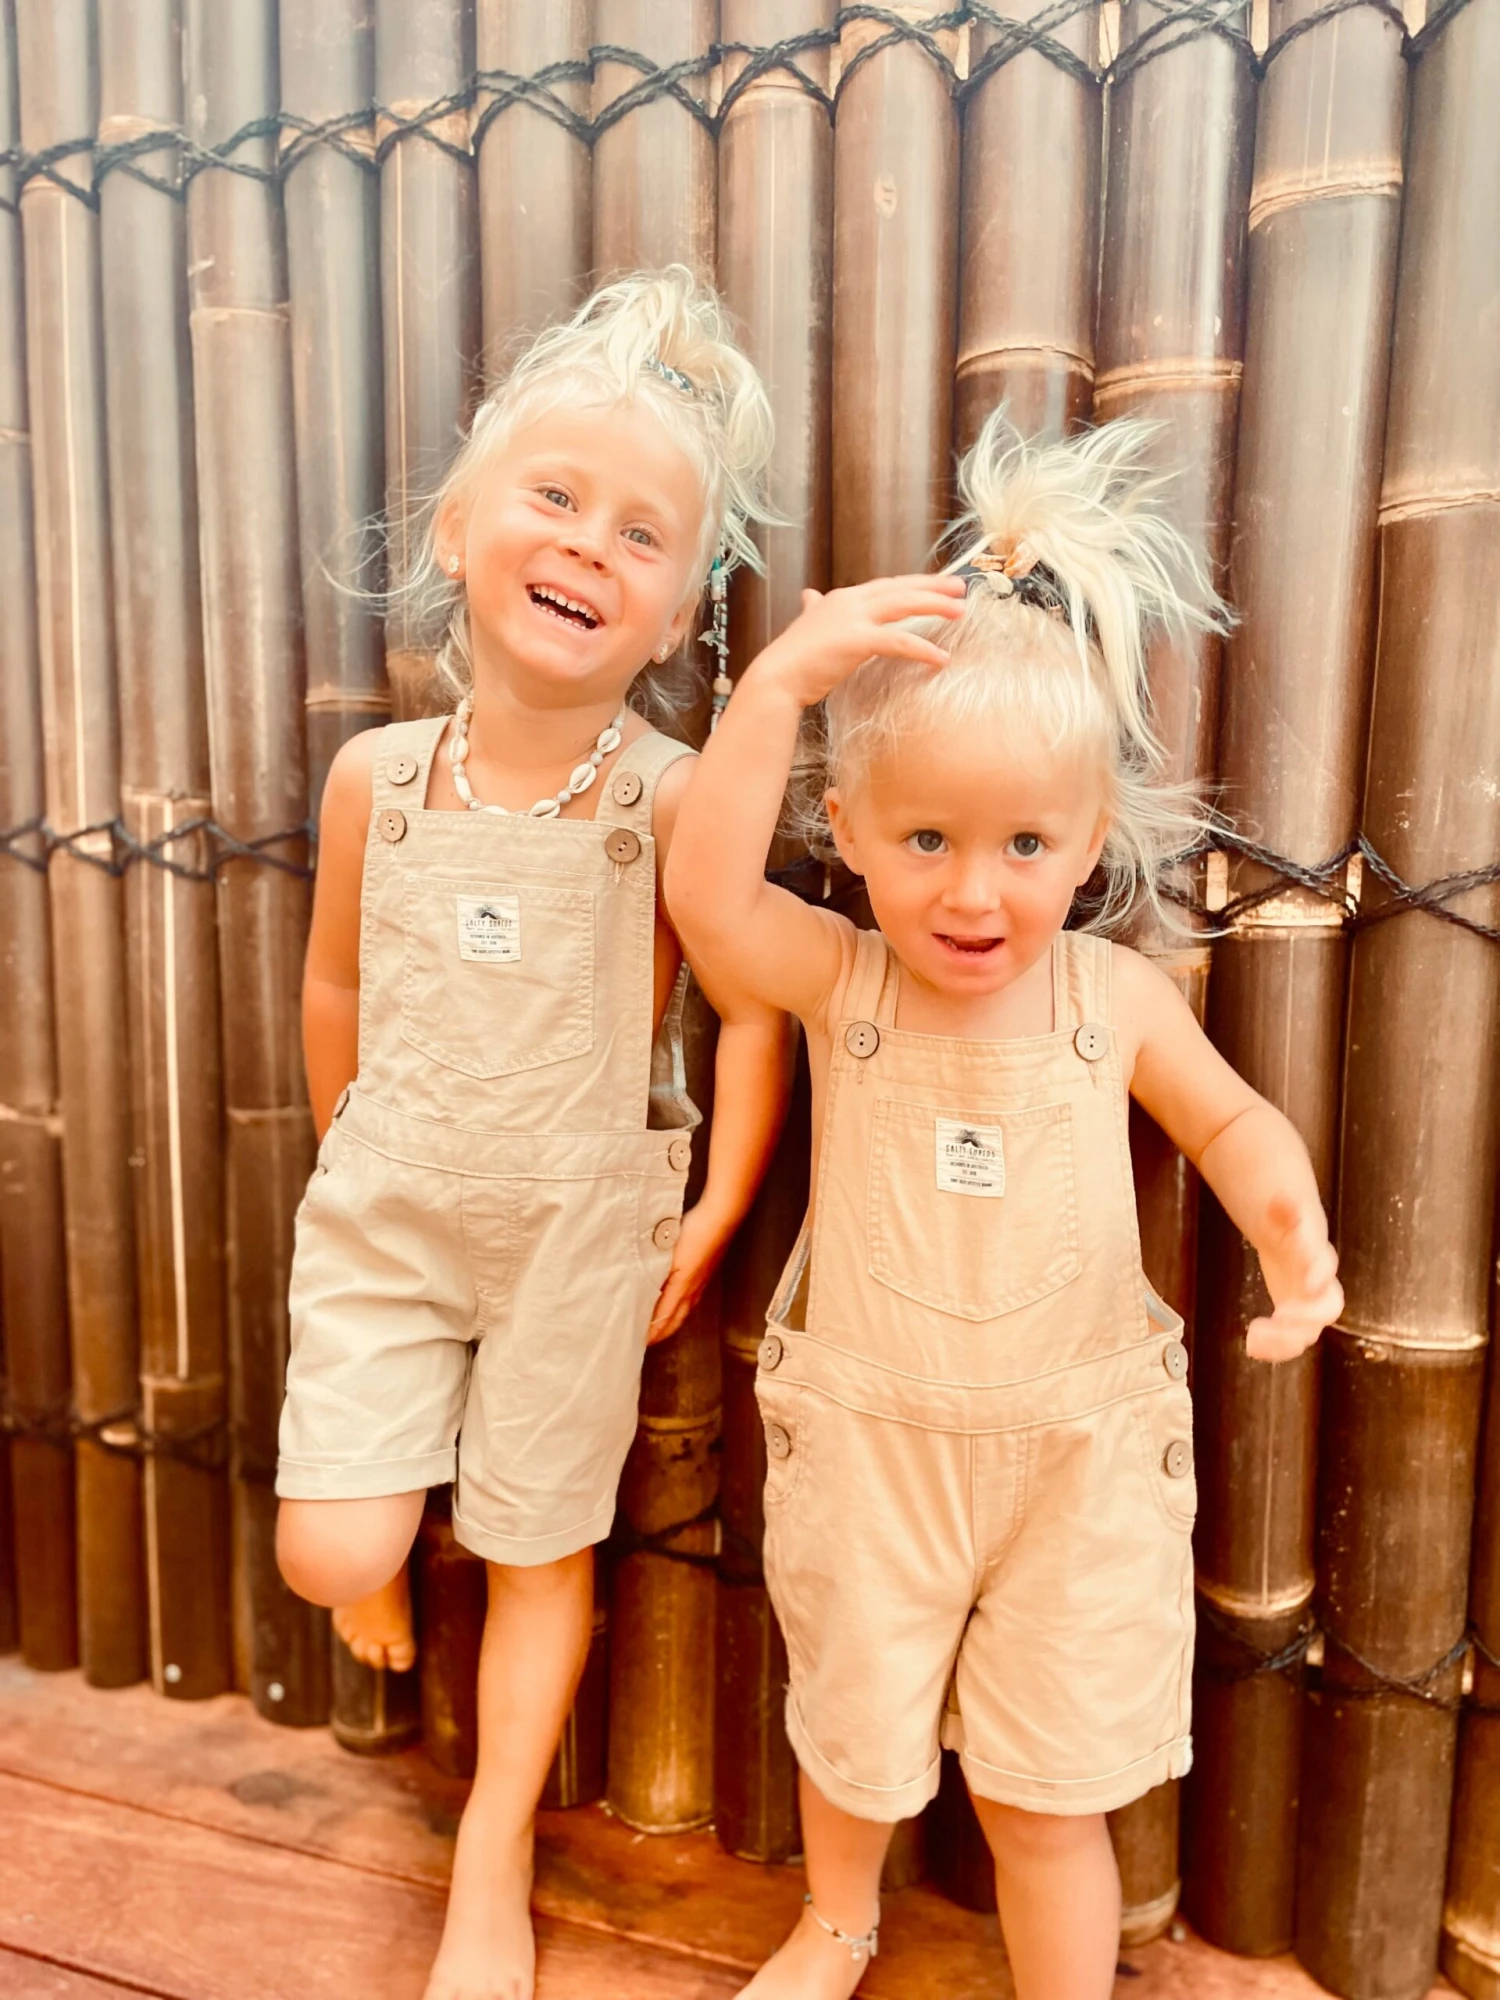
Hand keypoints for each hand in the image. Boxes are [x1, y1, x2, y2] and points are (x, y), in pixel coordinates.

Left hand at [646, 1200, 734, 1344]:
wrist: (721, 1219)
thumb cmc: (696, 1233)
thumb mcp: (669, 1254)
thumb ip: (656, 1274)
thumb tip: (642, 1292)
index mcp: (682, 1288)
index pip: (663, 1319)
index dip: (652, 1333)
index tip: (639, 1342)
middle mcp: (693, 1290)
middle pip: (675, 1321)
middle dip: (661, 1333)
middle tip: (647, 1340)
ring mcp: (701, 1283)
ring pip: (684, 1311)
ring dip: (671, 1322)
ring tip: (659, 1326)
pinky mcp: (705, 1274)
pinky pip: (691, 1299)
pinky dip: (679, 1308)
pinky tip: (676, 1302)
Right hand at [749, 575, 966, 708]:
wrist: (777, 677)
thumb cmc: (793, 660)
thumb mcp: (807, 626)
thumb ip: (814, 610)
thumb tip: (809, 596)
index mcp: (841, 599)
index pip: (886, 586)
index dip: (913, 584)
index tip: (937, 584)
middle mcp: (850, 602)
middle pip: (900, 588)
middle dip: (933, 586)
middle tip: (960, 587)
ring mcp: (853, 619)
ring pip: (904, 606)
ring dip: (935, 606)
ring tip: (960, 611)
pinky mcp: (857, 640)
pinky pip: (899, 641)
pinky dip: (922, 648)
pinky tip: (941, 657)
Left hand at [1246, 1196, 1343, 1361]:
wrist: (1292, 1243)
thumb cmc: (1289, 1229)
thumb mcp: (1283, 1213)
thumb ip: (1283, 1211)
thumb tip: (1280, 1200)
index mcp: (1318, 1257)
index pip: (1326, 1267)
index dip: (1319, 1274)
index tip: (1307, 1283)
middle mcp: (1320, 1287)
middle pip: (1325, 1310)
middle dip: (1305, 1318)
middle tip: (1278, 1317)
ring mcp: (1309, 1308)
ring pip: (1307, 1334)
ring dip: (1284, 1341)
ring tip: (1254, 1338)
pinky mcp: (1295, 1322)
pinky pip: (1290, 1343)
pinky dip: (1274, 1349)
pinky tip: (1252, 1345)